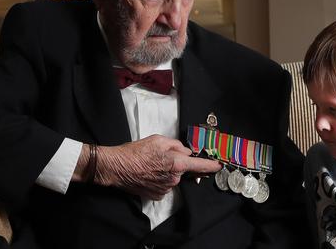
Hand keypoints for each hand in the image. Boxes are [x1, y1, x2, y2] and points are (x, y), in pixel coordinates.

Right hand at [96, 134, 220, 199]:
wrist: (116, 167)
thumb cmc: (135, 152)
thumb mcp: (158, 140)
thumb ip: (177, 145)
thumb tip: (186, 151)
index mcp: (176, 163)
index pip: (200, 165)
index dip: (211, 165)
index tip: (219, 166)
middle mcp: (174, 178)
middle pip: (183, 170)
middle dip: (177, 163)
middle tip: (160, 157)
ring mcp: (165, 189)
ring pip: (173, 178)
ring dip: (167, 172)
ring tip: (150, 165)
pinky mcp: (157, 195)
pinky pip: (164, 186)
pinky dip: (159, 180)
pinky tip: (148, 173)